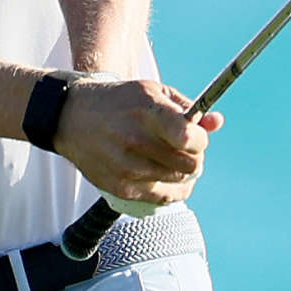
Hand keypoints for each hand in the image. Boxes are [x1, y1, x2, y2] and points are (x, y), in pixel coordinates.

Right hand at [52, 77, 220, 206]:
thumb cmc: (121, 102)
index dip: (200, 139)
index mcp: (147, 111)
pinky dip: (171, 189)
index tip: (196, 136)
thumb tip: (218, 123)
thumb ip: (189, 108)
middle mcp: (136, 140)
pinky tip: (166, 175)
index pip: (188, 137)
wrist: (72, 117)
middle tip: (186, 149)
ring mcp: (127, 167)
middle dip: (195, 157)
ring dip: (183, 172)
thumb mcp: (153, 92)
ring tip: (173, 159)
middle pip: (190, 164)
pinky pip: (163, 197)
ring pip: (180, 182)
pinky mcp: (121, 188)